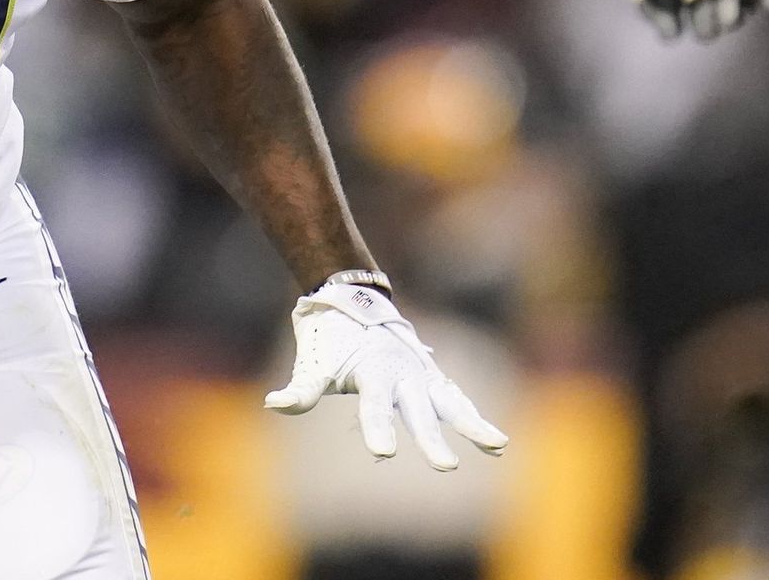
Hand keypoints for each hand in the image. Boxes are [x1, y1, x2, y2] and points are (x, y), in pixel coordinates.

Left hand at [265, 283, 507, 470]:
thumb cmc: (330, 340)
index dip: (377, 428)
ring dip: (471, 424)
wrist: (353, 302)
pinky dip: (473, 416)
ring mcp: (420, 374)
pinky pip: (456, 399)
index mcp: (371, 371)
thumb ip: (300, 389)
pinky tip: (495, 442)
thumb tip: (273, 403)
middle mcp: (401, 373)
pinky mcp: (431, 378)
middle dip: (431, 438)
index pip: (374, 406)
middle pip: (417, 410)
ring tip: (495, 445)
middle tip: (445, 466)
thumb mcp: (312, 364)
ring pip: (449, 402)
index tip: (384, 453)